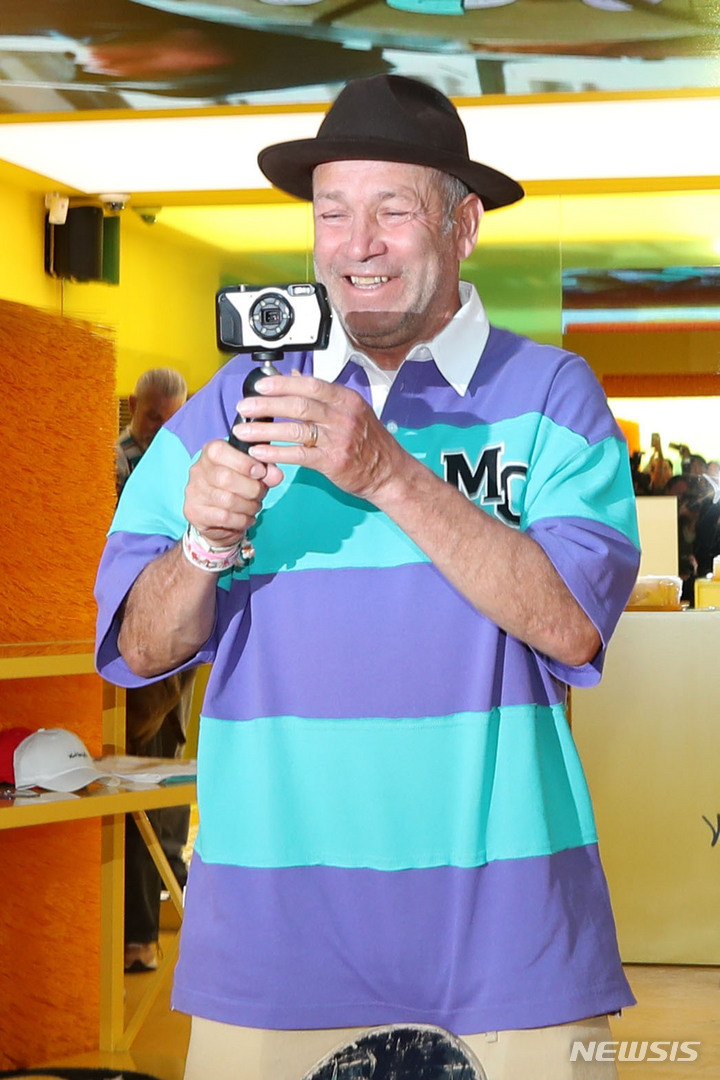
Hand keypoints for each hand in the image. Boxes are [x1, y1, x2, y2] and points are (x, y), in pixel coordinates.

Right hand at [183, 437, 282, 547]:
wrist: (219, 520)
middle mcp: (198, 471)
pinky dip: (242, 519)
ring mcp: (194, 492)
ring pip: (227, 500)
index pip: (219, 450)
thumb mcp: (254, 476)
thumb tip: (276, 475)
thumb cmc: (237, 489)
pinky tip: (246, 518)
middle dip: (252, 488)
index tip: (260, 472)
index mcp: (210, 453)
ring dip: (249, 506)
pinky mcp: (195, 512)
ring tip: (254, 506)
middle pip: (226, 478)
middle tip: (260, 493)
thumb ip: (266, 472)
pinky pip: (225, 517)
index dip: (243, 462)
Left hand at [235, 373, 402, 501]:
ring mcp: (338, 439)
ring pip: (295, 430)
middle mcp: (343, 417)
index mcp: (346, 400)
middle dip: (267, 405)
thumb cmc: (370, 442)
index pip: (310, 385)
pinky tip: (260, 452)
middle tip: (245, 406)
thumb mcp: (351, 410)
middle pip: (299, 405)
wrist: (389, 472)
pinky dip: (276, 453)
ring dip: (266, 430)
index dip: (282, 384)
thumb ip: (322, 394)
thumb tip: (294, 376)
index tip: (260, 386)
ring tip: (245, 430)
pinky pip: (299, 455)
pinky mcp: (332, 462)